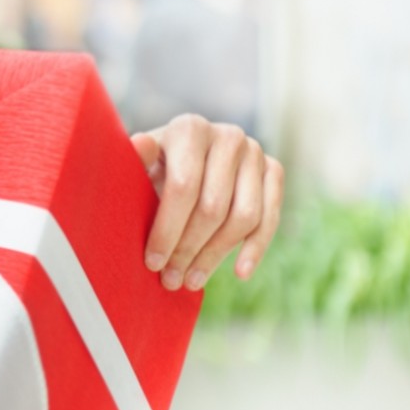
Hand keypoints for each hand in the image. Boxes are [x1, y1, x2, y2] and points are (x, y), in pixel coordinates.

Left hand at [131, 113, 283, 291]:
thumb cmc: (154, 167)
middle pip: (214, 207)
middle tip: (170, 279)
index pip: (183, 187)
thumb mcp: (138, 165)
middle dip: (189, 249)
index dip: (167, 230)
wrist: (183, 155)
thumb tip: (140, 145)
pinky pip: (270, 218)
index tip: (152, 263)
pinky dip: (255, 249)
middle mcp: (228, 135)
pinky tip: (239, 273)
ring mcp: (255, 152)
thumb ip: (136, 161)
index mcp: (189, 128)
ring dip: (216, 255)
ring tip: (191, 280)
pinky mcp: (273, 170)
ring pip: (244, 217)